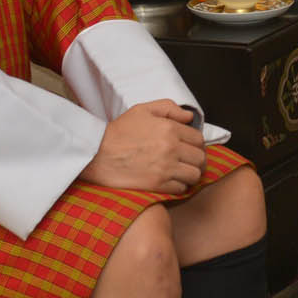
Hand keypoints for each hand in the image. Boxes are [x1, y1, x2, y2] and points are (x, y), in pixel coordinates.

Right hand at [81, 99, 206, 193]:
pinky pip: (181, 188)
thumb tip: (189, 116)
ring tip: (182, 171)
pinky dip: (179, 186)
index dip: (196, 143)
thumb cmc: (118, 132)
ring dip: (190, 174)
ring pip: (194, 175)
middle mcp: (171, 149)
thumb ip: (168, 108)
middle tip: (188, 160)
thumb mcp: (142, 110)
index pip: (199, 139)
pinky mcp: (158, 185)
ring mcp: (165, 168)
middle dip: (196, 159)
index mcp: (169, 129)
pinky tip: (171, 180)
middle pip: (200, 158)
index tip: (190, 147)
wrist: (96, 155)